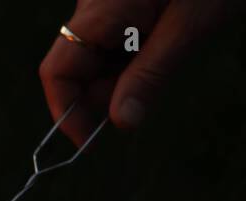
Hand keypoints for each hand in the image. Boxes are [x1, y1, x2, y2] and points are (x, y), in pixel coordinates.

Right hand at [39, 0, 236, 144]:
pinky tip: (165, 43)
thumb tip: (122, 123)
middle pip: (76, 67)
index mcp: (100, 12)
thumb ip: (150, 75)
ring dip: (123, 75)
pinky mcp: (121, 3)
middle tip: (146, 100)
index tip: (88, 142)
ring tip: (169, 54)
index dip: (66, 111)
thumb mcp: (188, 27)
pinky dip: (133, 57)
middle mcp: (92, 7)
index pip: (57, 71)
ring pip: (96, 57)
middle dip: (103, 94)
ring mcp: (105, 4)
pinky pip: (113, 41)